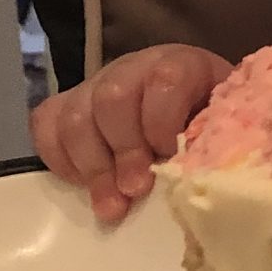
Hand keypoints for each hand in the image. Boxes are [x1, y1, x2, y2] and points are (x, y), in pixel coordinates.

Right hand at [29, 44, 233, 224]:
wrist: (187, 104)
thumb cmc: (209, 121)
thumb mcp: (225, 124)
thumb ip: (219, 140)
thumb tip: (210, 173)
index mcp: (181, 66)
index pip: (165, 80)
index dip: (163, 122)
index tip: (169, 157)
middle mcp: (133, 69)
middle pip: (112, 99)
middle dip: (124, 151)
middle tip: (135, 190)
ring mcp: (96, 84)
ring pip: (75, 116)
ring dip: (92, 167)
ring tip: (111, 205)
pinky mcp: (68, 104)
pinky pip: (46, 124)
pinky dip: (60, 159)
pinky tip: (84, 184)